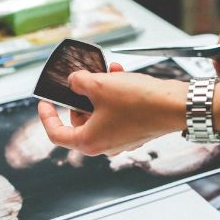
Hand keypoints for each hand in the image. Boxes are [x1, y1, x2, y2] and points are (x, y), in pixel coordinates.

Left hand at [38, 64, 186, 156]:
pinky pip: (116, 114)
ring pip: (99, 114)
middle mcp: (104, 146)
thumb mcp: (99, 85)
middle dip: (80, 98)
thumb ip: (78, 82)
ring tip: (108, 73)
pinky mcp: (134, 132)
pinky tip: (121, 78)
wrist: (174, 106)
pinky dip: (115, 97)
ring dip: (100, 92)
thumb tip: (74, 81)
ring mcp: (120, 141)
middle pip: (79, 121)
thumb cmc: (139, 102)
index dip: (47, 117)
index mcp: (89, 142)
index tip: (45, 103)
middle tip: (83, 80)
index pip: (56, 134)